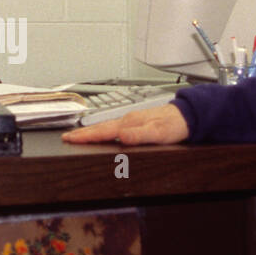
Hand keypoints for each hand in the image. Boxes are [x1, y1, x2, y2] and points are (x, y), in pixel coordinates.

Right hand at [61, 103, 188, 144]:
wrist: (188, 115)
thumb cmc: (175, 125)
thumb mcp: (159, 133)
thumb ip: (140, 135)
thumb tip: (121, 136)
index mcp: (129, 122)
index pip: (102, 131)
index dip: (85, 136)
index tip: (69, 138)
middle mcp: (128, 120)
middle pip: (100, 127)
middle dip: (82, 133)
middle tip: (66, 137)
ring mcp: (131, 121)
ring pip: (106, 127)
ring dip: (91, 132)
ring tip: (78, 136)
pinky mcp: (135, 123)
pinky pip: (113, 128)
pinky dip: (102, 131)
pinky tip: (102, 135)